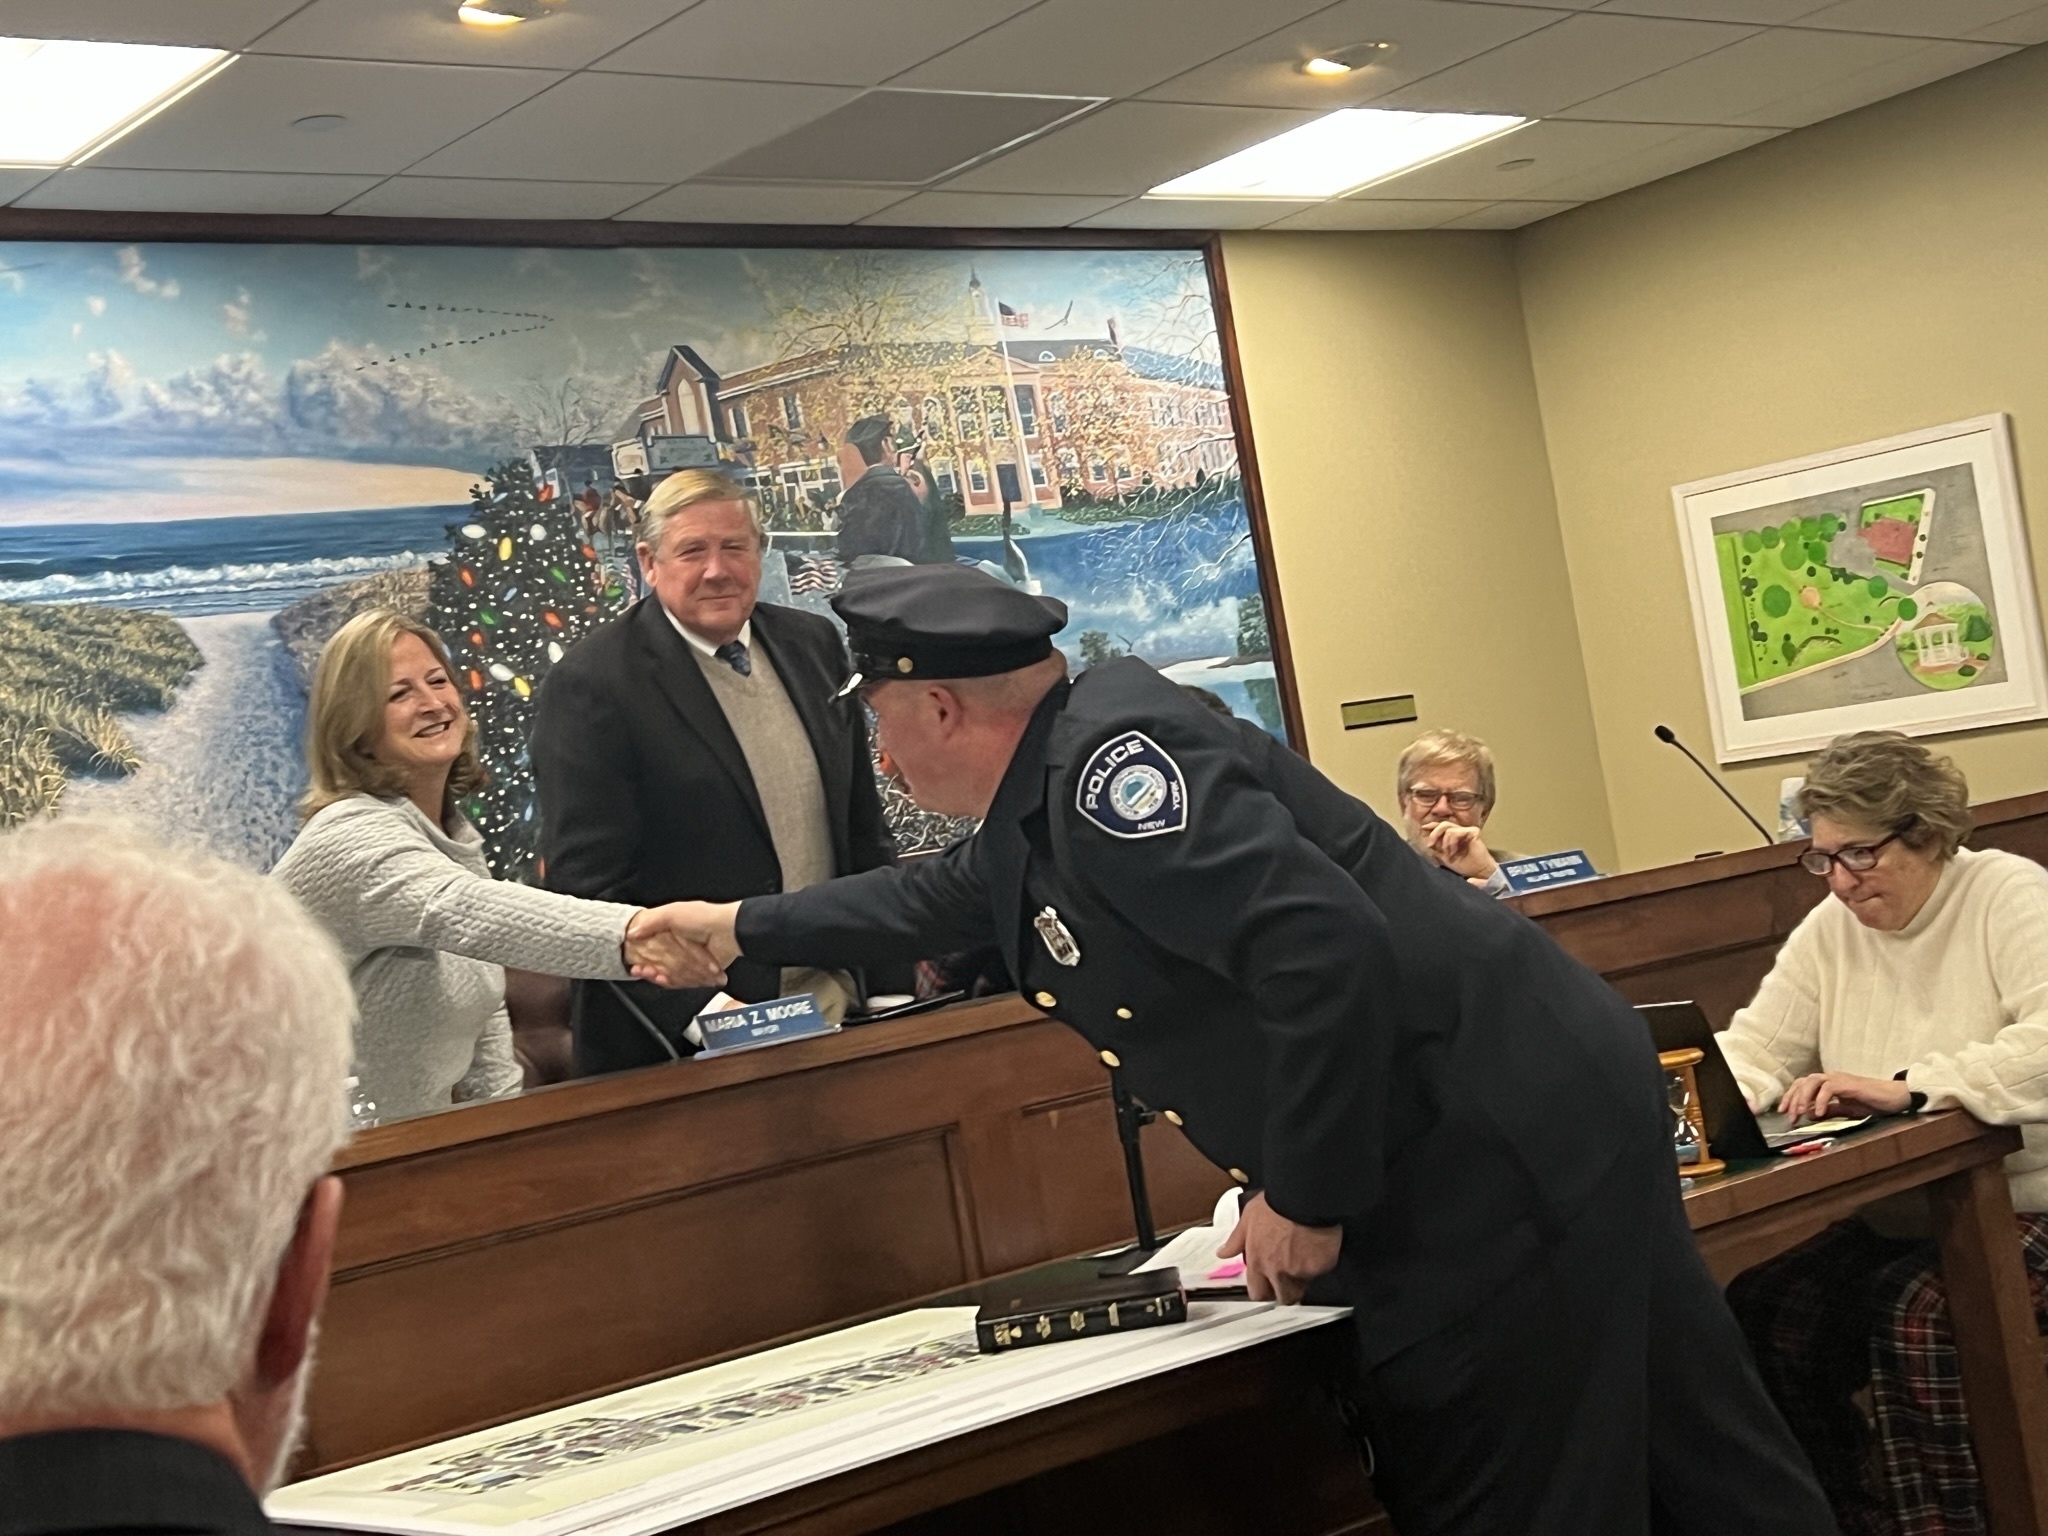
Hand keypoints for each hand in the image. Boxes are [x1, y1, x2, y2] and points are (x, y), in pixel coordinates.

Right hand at [623, 902, 739, 988]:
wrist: (729, 931)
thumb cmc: (703, 918)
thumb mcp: (673, 913)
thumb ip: (652, 922)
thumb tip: (632, 931)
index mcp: (674, 930)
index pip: (653, 945)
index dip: (641, 953)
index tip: (633, 959)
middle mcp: (683, 945)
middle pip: (660, 961)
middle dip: (648, 966)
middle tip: (639, 969)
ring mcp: (692, 959)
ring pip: (670, 972)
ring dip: (658, 975)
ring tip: (651, 975)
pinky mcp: (700, 972)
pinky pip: (683, 981)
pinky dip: (673, 982)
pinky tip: (664, 980)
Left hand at [1216, 1192, 1341, 1305]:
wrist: (1304, 1197)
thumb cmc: (1276, 1203)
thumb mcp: (1248, 1217)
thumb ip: (1236, 1240)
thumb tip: (1223, 1253)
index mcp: (1258, 1261)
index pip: (1257, 1292)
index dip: (1264, 1290)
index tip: (1269, 1285)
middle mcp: (1278, 1271)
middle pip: (1283, 1297)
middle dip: (1286, 1291)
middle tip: (1291, 1276)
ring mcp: (1301, 1271)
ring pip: (1303, 1287)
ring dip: (1303, 1278)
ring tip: (1305, 1256)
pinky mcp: (1321, 1267)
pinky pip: (1321, 1272)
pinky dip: (1320, 1263)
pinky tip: (1318, 1247)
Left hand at [1425, 821, 1498, 879]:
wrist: (1478, 872)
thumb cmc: (1463, 864)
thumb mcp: (1444, 856)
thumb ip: (1437, 846)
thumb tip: (1427, 839)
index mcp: (1453, 835)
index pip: (1441, 826)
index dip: (1432, 826)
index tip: (1423, 828)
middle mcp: (1460, 830)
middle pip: (1443, 824)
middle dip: (1434, 834)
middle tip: (1430, 845)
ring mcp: (1467, 830)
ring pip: (1449, 829)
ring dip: (1445, 843)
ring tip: (1448, 854)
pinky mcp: (1474, 832)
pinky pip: (1457, 832)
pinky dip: (1452, 843)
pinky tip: (1454, 852)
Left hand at [1777, 1071, 1910, 1122]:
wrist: (1894, 1098)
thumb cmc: (1872, 1102)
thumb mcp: (1846, 1109)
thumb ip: (1830, 1111)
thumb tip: (1810, 1115)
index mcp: (1828, 1084)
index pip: (1802, 1085)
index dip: (1790, 1097)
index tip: (1783, 1112)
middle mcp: (1831, 1078)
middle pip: (1802, 1082)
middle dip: (1793, 1099)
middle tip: (1790, 1116)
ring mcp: (1839, 1079)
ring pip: (1812, 1081)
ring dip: (1803, 1097)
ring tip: (1801, 1113)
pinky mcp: (1848, 1084)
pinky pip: (1828, 1088)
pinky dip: (1821, 1100)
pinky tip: (1820, 1113)